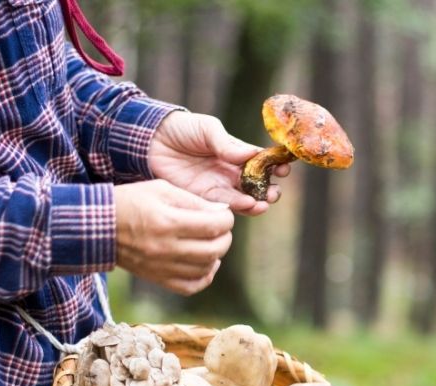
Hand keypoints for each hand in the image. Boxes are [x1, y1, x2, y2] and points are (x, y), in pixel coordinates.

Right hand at [113, 179, 233, 295]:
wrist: (99, 227)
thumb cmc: (130, 202)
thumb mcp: (160, 189)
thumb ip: (193, 200)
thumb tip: (221, 211)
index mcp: (168, 221)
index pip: (214, 226)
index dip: (226, 219)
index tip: (223, 215)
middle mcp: (167, 248)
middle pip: (214, 250)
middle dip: (225, 237)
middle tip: (221, 229)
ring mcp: (162, 267)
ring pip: (206, 268)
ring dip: (216, 255)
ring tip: (211, 243)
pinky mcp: (158, 279)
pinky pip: (191, 286)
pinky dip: (204, 277)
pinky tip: (205, 264)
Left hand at [148, 111, 290, 215]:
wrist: (150, 140)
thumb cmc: (182, 128)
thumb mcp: (208, 129)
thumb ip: (227, 144)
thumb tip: (253, 154)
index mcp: (236, 153)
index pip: (261, 163)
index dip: (275, 167)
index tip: (284, 169)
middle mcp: (230, 172)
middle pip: (257, 186)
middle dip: (269, 190)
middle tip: (273, 193)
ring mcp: (218, 186)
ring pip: (244, 199)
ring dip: (257, 203)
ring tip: (263, 203)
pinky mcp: (203, 198)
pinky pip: (224, 206)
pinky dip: (238, 207)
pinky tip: (247, 205)